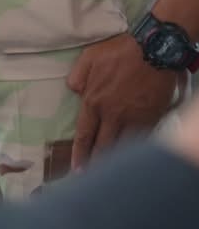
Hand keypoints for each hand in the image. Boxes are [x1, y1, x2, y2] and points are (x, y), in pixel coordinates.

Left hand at [67, 32, 178, 168]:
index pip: (84, 135)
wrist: (154, 50)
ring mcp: (134, 118)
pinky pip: (143, 138)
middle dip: (96, 163)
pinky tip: (134, 157)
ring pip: (124, 145)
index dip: (80, 154)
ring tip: (111, 173)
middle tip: (92, 178)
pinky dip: (137, 148)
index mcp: (93, 101)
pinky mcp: (153, 117)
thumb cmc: (120, 52)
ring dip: (117, 158)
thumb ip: (78, 77)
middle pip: (103, 146)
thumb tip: (73, 91)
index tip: (77, 170)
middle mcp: (112, 115)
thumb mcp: (89, 58)